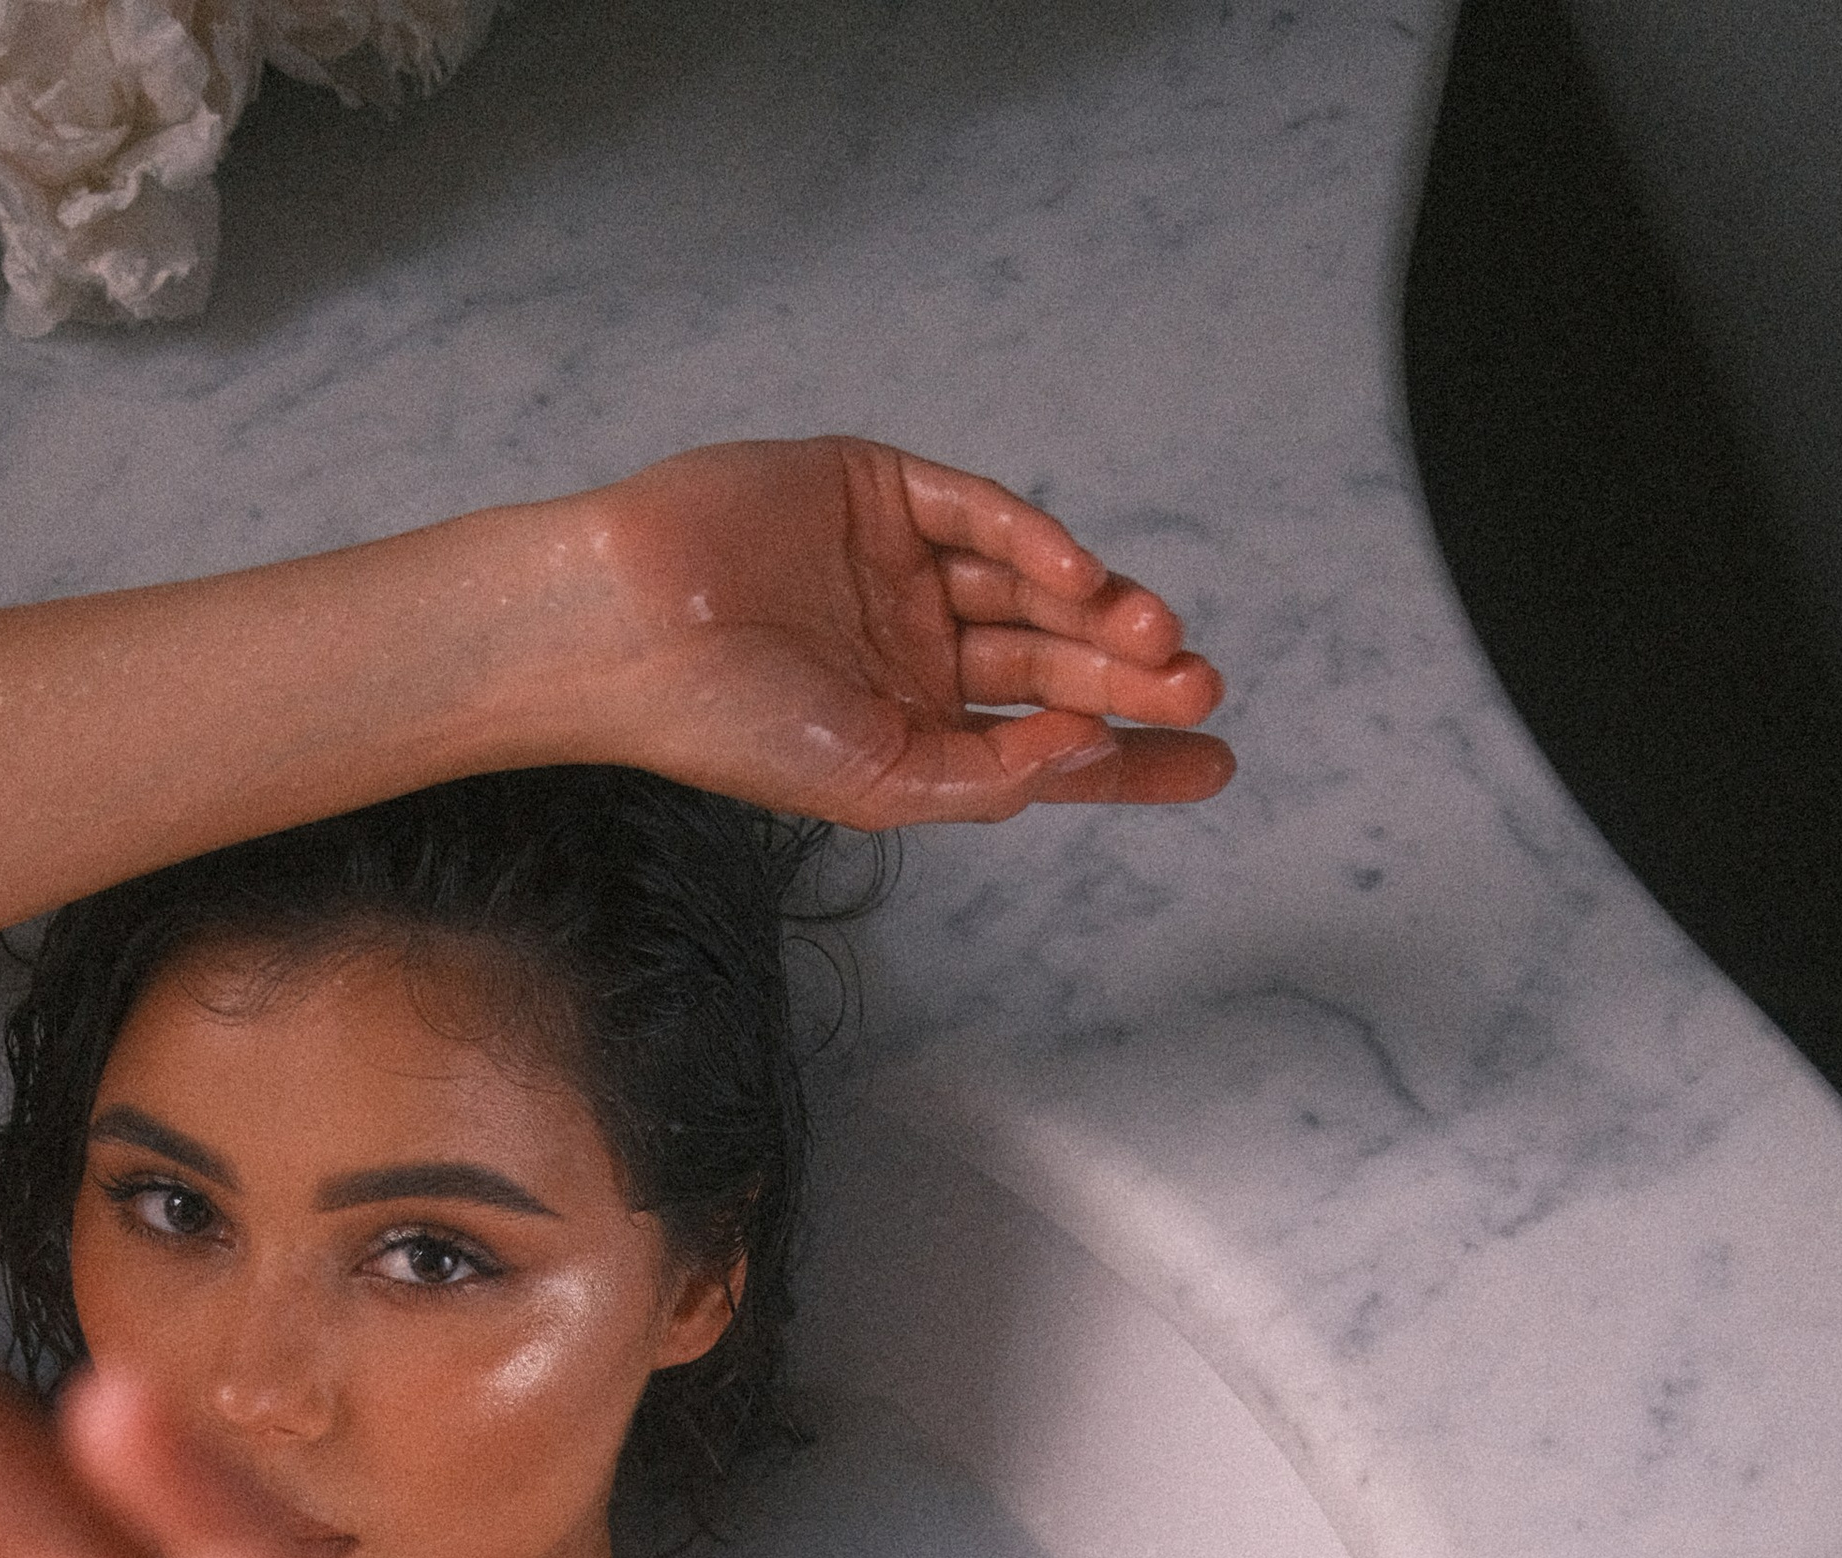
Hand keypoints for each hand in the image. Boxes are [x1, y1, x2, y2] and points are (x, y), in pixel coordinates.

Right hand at [550, 434, 1232, 825]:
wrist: (626, 635)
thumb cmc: (727, 725)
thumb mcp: (878, 784)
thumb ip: (986, 778)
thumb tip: (1089, 751)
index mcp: (914, 729)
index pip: (1045, 743)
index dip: (1132, 757)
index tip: (1216, 766)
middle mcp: (917, 648)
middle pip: (1056, 663)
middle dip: (1133, 680)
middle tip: (1202, 689)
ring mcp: (900, 566)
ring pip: (1031, 587)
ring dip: (1099, 612)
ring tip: (1159, 642)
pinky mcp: (877, 489)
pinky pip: (978, 514)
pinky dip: (1035, 540)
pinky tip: (1079, 575)